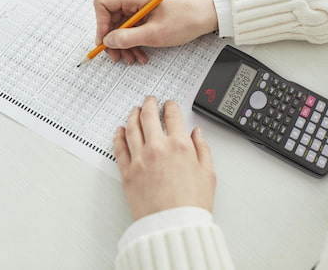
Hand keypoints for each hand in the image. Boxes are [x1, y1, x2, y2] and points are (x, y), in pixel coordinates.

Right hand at [93, 0, 218, 63]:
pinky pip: (134, 30)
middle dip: (114, 40)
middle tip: (117, 56)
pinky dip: (135, 43)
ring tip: (132, 59)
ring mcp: (141, 8)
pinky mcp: (148, 16)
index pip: (103, 5)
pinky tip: (141, 54)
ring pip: (122, 27)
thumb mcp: (154, 34)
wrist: (207, 16)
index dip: (100, 24)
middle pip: (111, 19)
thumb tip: (108, 41)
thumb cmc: (186, 18)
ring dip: (125, 45)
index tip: (105, 42)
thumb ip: (128, 38)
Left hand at [114, 96, 215, 219]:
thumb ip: (202, 149)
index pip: (173, 116)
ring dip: (133, 115)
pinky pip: (119, 148)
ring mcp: (140, 160)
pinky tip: (120, 131)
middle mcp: (158, 148)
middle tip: (150, 100)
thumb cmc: (191, 205)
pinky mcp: (127, 173)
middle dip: (149, 104)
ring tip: (134, 110)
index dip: (170, 107)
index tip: (169, 105)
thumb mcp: (208, 175)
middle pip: (149, 116)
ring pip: (132, 128)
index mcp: (180, 146)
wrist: (173, 227)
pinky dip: (119, 136)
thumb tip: (197, 134)